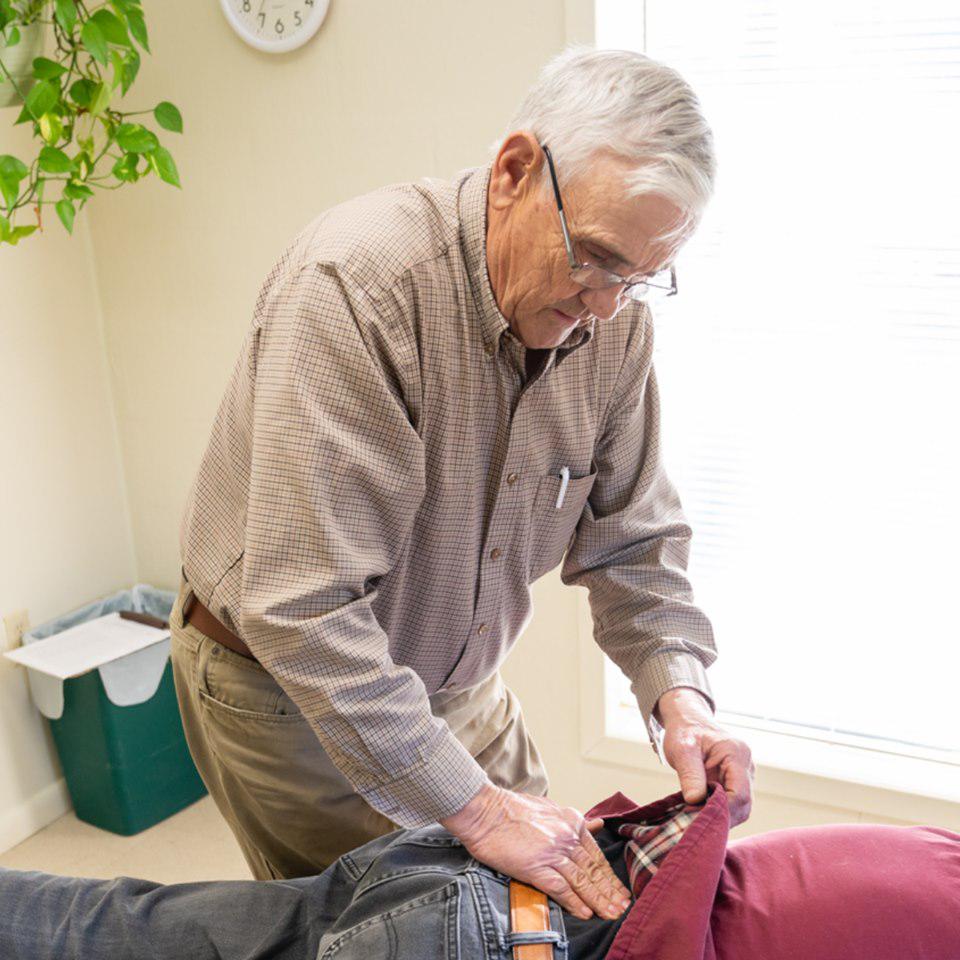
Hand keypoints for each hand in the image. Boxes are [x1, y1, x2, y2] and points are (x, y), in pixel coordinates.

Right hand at [440, 784, 632, 919]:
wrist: (485, 811)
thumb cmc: (510, 808)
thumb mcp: (549, 806)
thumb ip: (572, 819)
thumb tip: (595, 824)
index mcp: (571, 823)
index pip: (596, 854)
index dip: (609, 875)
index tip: (619, 889)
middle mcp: (566, 838)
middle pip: (593, 870)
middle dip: (610, 892)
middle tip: (622, 907)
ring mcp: (553, 853)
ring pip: (582, 881)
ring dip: (598, 901)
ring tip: (610, 914)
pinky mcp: (536, 867)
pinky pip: (561, 888)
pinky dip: (575, 902)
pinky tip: (585, 912)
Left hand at [654, 687, 755, 826]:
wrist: (687, 722)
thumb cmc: (684, 732)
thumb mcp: (682, 749)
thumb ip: (690, 774)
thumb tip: (694, 801)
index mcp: (736, 753)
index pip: (740, 793)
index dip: (723, 810)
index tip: (701, 818)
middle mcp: (746, 765)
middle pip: (744, 803)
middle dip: (723, 816)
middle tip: (698, 824)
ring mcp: (743, 774)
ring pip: (741, 806)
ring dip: (721, 815)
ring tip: (698, 819)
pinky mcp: (736, 781)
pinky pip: (733, 803)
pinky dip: (719, 810)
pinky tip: (702, 812)